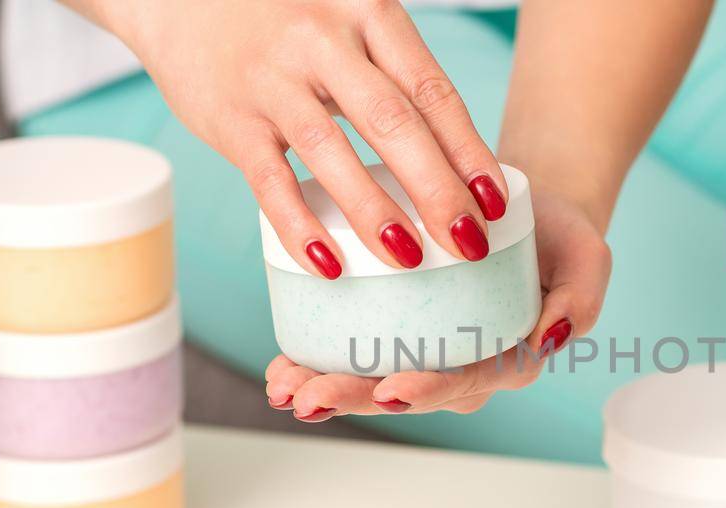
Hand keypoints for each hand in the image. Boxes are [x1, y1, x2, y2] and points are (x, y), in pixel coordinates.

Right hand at [81, 0, 507, 276]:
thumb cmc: (286, 20)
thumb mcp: (349, 22)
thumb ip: (392, 75)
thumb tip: (455, 163)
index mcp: (369, 15)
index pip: (431, 90)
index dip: (468, 150)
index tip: (495, 203)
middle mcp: (324, 42)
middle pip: (394, 123)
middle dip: (438, 190)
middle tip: (469, 244)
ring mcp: (273, 80)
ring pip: (334, 153)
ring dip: (376, 213)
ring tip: (411, 260)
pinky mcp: (231, 118)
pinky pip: (270, 182)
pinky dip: (300, 227)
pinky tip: (330, 265)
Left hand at [263, 188, 611, 416]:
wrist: (526, 208)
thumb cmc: (559, 237)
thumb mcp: (589, 259)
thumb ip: (580, 300)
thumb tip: (549, 336)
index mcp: (505, 361)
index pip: (462, 382)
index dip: (424, 390)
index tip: (388, 389)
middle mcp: (460, 365)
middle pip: (401, 391)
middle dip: (351, 398)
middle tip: (308, 396)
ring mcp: (424, 350)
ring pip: (370, 380)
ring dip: (324, 388)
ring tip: (281, 387)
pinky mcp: (395, 327)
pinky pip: (353, 352)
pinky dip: (316, 359)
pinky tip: (282, 365)